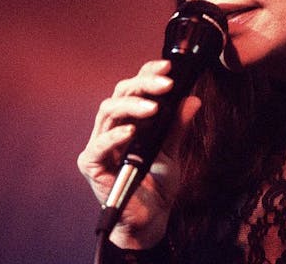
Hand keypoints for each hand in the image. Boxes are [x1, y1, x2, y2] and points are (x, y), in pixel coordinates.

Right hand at [77, 59, 201, 248]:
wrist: (151, 220)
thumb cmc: (157, 184)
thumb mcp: (172, 149)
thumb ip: (178, 125)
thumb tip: (193, 99)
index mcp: (127, 120)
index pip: (132, 88)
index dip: (147, 73)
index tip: (169, 66)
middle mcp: (110, 129)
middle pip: (119, 95)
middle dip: (143, 85)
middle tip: (166, 84)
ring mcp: (99, 146)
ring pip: (108, 112)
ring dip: (132, 106)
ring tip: (154, 107)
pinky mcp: (92, 165)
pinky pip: (98, 146)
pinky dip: (115, 136)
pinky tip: (132, 131)